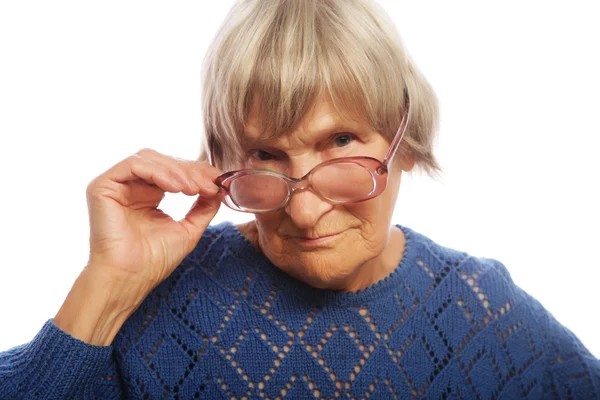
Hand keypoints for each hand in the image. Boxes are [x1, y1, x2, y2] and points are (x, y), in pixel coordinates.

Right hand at [84, 148, 222, 293]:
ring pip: (149, 158)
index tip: (218, 181)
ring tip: (193, 189)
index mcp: (148, 194)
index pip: (173, 171)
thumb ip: (203, 207)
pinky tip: (175, 187)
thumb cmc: (154, 260)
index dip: (197, 172)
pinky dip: (157, 171)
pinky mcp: (102, 186)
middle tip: (208, 184)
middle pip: (163, 161)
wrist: (130, 278)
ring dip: (176, 171)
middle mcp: (130, 186)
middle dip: (190, 170)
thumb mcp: (188, 228)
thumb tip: (219, 187)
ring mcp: (115, 185)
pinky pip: (133, 165)